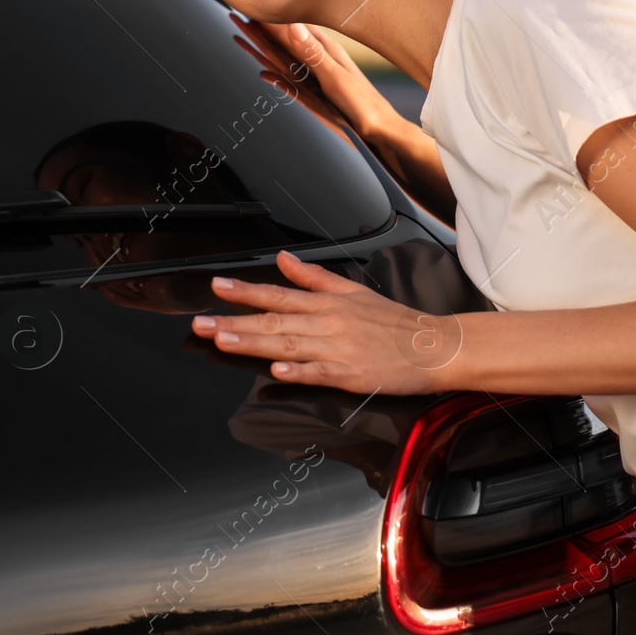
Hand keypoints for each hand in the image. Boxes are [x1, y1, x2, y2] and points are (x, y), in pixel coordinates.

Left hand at [192, 249, 453, 394]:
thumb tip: (283, 259)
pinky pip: (321, 373)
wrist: (435, 345)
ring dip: (254, 343)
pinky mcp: (353, 375)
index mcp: (327, 304)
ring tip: (224, 341)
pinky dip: (299, 371)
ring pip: (288, 345)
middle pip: (273, 322)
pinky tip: (277, 371)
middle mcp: (327, 324)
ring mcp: (339, 350)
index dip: (244, 291)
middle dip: (234, 322)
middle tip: (201, 323)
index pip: (277, 295)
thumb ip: (313, 277)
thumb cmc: (395, 322)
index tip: (216, 287)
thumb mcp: (353, 291)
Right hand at [229, 14, 403, 141]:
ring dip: (261, 49)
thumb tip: (294, 26)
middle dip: (259, 31)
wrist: (380, 130)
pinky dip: (273, 75)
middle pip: (281, 43)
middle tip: (236, 17)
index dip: (268, 21)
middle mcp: (317, 62)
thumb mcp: (336, 77)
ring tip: (242, 37)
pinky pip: (288, 81)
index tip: (248, 9)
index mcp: (324, 52)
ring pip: (281, 60)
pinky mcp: (315, 96)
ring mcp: (314, 79)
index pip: (290, 30)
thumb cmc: (364, 105)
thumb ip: (313, 53)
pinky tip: (263, 73)